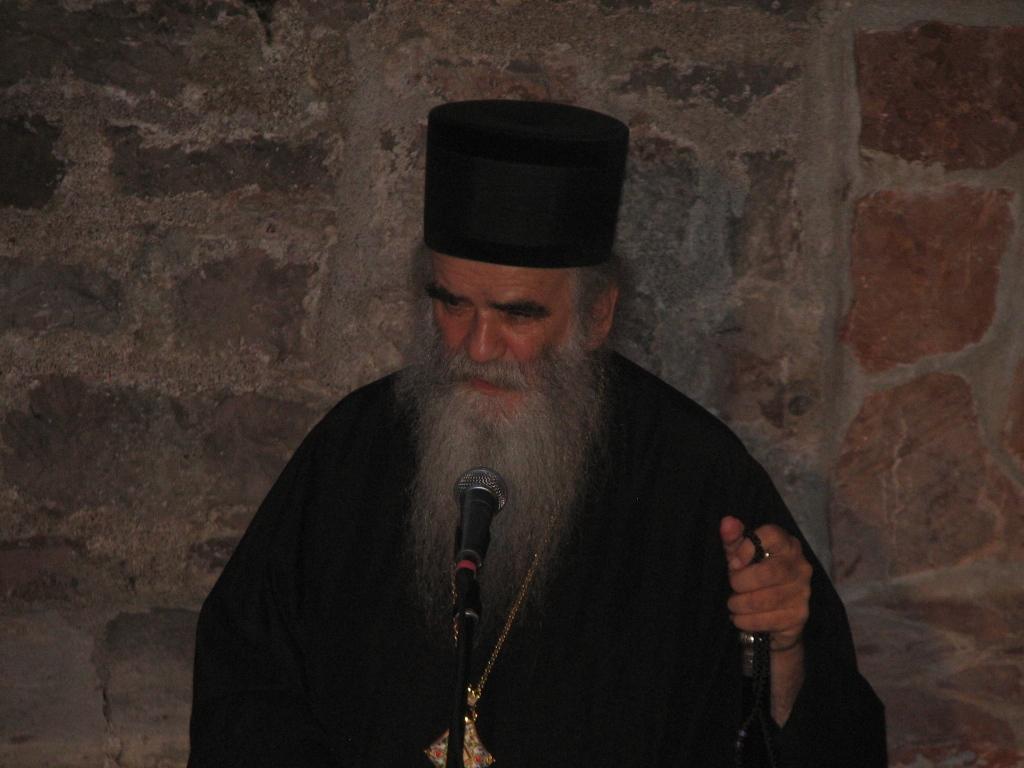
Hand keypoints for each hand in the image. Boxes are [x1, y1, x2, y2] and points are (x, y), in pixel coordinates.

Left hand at [719, 516, 811, 651]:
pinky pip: (769, 620)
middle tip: (733, 587)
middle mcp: (800, 566)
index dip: (746, 547)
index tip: (733, 562)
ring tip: (734, 604)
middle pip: (767, 572)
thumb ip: (734, 538)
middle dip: (741, 582)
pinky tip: (742, 618)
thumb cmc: (754, 576)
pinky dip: (748, 621)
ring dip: (741, 605)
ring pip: (766, 600)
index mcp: (787, 544)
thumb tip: (727, 522)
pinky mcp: (799, 615)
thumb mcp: (740, 554)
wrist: (774, 612)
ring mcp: (803, 592)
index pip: (772, 535)